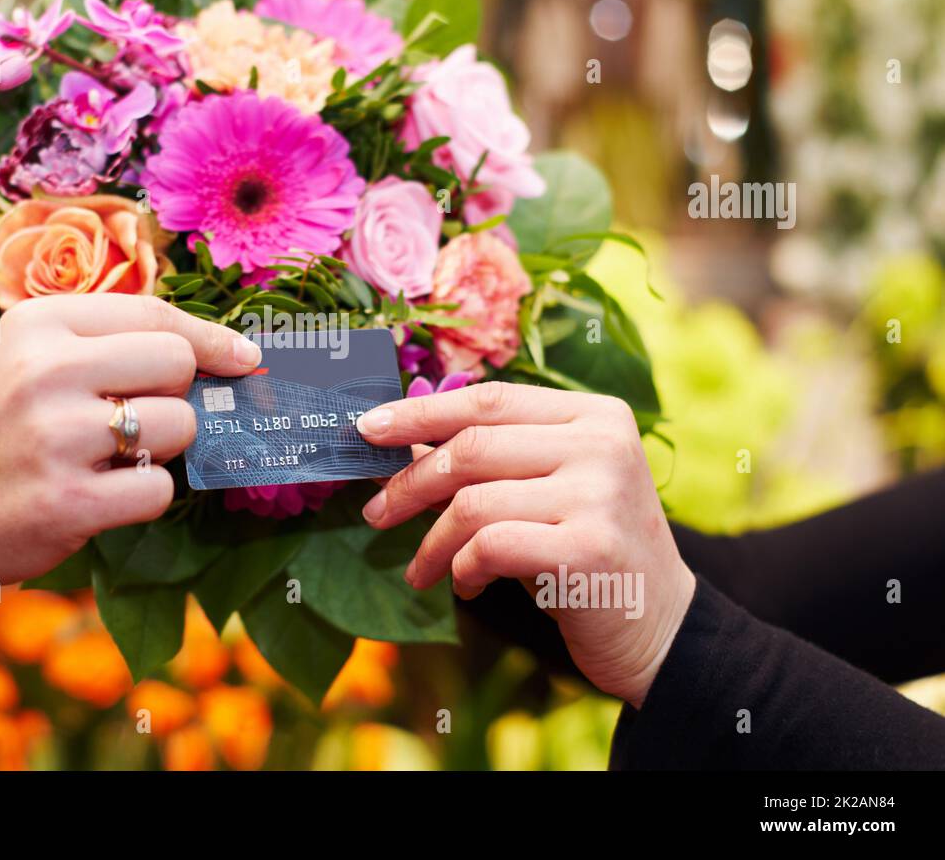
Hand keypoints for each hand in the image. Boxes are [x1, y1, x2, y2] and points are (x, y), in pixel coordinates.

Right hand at [0, 294, 260, 601]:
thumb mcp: (30, 358)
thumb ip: (109, 342)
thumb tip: (223, 350)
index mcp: (38, 325)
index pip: (155, 314)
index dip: (211, 337)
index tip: (244, 357)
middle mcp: (45, 372)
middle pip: (177, 364)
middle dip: (175, 396)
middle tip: (135, 418)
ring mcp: (55, 438)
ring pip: (178, 426)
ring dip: (160, 447)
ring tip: (108, 457)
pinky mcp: (68, 501)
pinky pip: (158, 488)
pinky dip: (142, 495)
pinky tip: (100, 494)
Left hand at [355, 383, 693, 707]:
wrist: (659, 626)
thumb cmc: (584, 549)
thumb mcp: (547, 489)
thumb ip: (490, 460)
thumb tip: (397, 444)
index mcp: (595, 415)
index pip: (489, 400)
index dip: (421, 412)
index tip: (367, 429)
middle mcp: (603, 444)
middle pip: (472, 447)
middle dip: (409, 483)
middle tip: (375, 513)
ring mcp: (600, 495)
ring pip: (472, 502)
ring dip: (432, 542)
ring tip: (422, 570)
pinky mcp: (589, 550)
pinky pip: (489, 547)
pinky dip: (462, 569)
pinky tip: (466, 586)